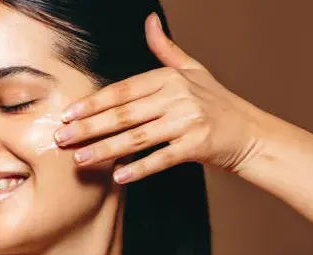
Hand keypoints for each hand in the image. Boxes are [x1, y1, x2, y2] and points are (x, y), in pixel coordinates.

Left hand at [54, 12, 266, 183]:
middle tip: (62, 138)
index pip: (123, 90)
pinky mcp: (198, 147)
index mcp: (170, 78)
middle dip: (89, 128)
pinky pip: (161, 159)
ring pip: (137, 138)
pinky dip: (139, 168)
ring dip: (105, 149)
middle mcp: (178, 97)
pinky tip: (117, 175)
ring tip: (80, 159)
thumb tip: (149, 20)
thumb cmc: (216, 101)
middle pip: (124, 114)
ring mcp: (189, 122)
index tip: (68, 114)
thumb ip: (166, 49)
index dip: (93, 103)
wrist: (251, 133)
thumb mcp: (192, 70)